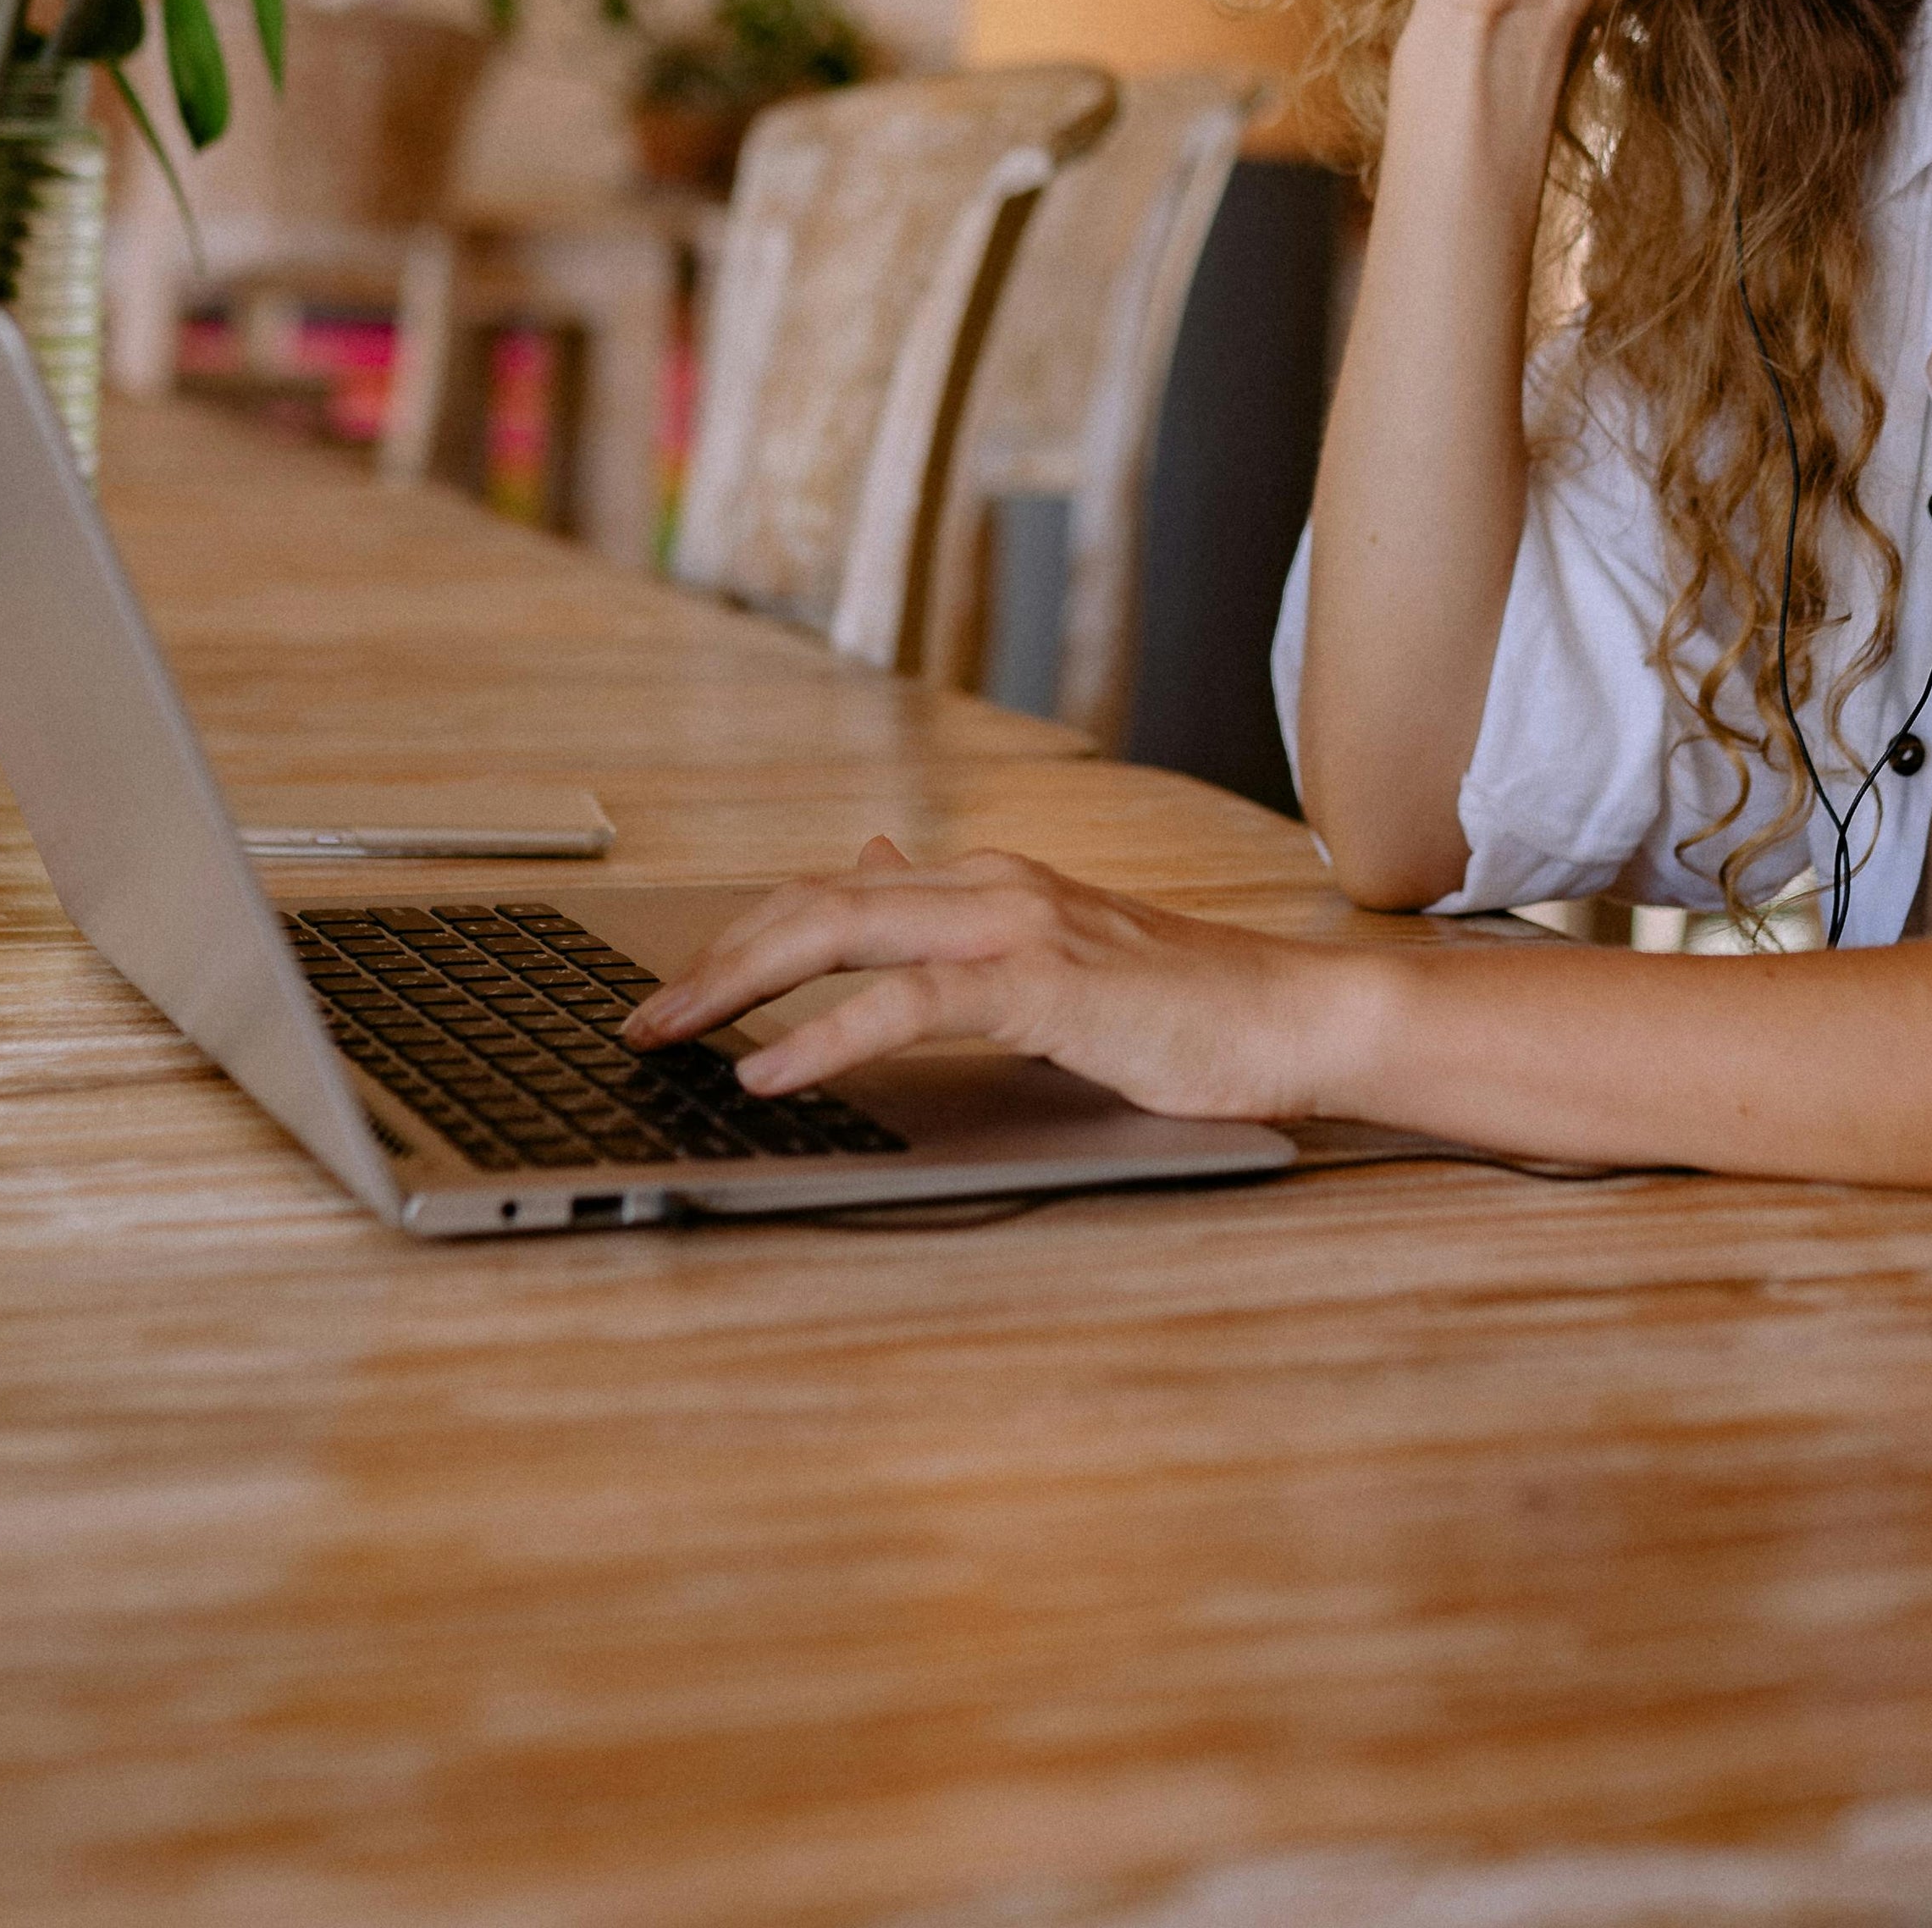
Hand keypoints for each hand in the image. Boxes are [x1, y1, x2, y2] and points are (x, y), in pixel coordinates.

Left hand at [618, 839, 1385, 1123]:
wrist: (1291, 1019)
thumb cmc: (1181, 1006)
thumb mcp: (1048, 952)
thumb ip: (952, 915)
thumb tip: (868, 861)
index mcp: (986, 882)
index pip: (831, 893)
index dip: (743, 935)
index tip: (674, 986)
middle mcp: (988, 886)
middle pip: (813, 904)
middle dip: (714, 957)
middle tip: (641, 1019)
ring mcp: (1014, 926)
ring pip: (841, 932)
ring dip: (740, 984)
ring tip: (672, 1035)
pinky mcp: (1040, 984)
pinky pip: (905, 1002)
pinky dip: (824, 1036)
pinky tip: (770, 1070)